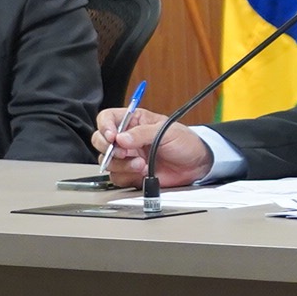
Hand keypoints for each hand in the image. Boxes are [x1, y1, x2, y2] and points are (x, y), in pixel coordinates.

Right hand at [92, 106, 211, 188]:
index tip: (112, 136)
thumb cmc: (185, 142)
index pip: (107, 118)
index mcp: (134, 121)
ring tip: (140, 164)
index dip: (105, 126)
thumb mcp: (166, 131)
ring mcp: (127, 157)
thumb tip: (121, 138)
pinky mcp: (131, 173)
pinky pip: (117, 177)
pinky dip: (127, 176)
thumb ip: (142, 134)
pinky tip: (143, 172)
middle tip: (124, 152)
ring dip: (121, 164)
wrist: (196, 164)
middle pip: (100, 140)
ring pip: (106, 161)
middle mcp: (127, 139)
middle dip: (109, 148)